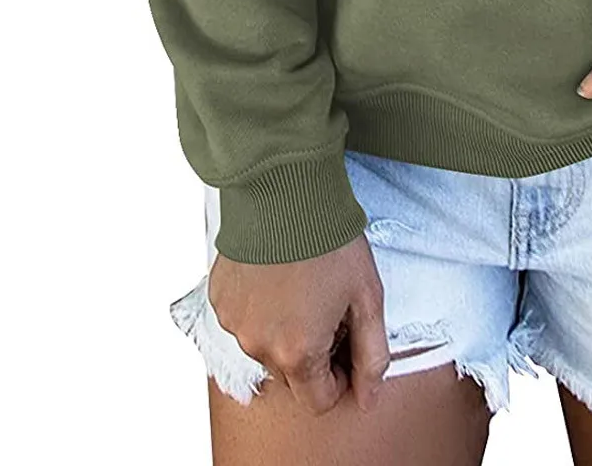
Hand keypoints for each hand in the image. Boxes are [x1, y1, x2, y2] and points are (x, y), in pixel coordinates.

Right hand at [208, 233, 389, 415]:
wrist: (287, 191)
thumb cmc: (331, 241)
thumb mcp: (367, 298)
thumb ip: (372, 356)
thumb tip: (369, 399)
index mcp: (297, 354)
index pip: (319, 400)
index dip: (341, 376)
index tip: (348, 341)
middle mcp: (258, 347)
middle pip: (293, 374)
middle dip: (314, 350)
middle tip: (330, 305)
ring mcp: (234, 323)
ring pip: (266, 345)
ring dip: (285, 328)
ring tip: (304, 284)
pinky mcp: (220, 298)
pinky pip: (244, 318)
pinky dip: (262, 306)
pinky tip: (278, 274)